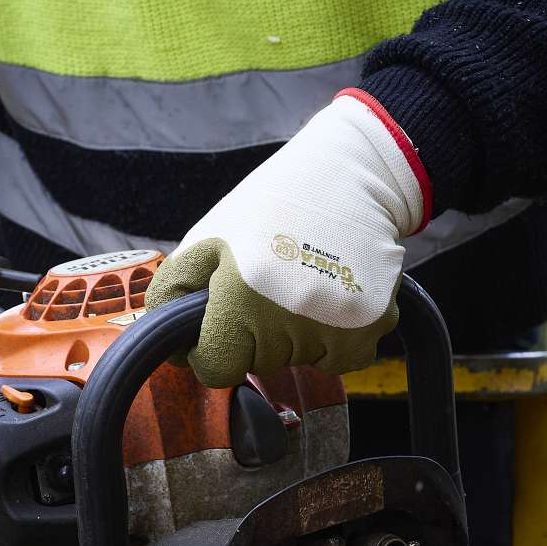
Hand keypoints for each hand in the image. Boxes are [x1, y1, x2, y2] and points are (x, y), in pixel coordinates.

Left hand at [145, 90, 429, 386]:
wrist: (353, 177)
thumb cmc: (275, 203)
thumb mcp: (209, 235)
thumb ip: (176, 292)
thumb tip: (172, 347)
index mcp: (243, 296)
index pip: (215, 368)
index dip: (212, 347)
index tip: (222, 323)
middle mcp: (292, 318)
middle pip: (260, 364)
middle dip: (257, 336)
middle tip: (270, 286)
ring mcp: (338, 327)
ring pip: (301, 362)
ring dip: (297, 337)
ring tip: (304, 281)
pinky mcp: (374, 327)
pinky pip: (341, 358)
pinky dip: (335, 338)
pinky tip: (333, 294)